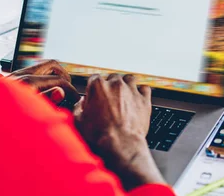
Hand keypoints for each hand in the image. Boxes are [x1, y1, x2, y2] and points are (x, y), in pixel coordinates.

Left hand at [8, 60, 79, 106]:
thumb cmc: (3, 118)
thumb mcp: (29, 110)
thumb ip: (46, 99)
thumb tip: (61, 92)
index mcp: (28, 82)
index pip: (59, 80)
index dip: (71, 90)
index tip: (75, 99)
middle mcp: (22, 74)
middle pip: (52, 64)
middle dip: (63, 76)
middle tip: (68, 90)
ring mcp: (16, 75)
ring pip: (42, 66)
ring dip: (53, 75)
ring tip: (57, 90)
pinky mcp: (11, 79)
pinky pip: (32, 72)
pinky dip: (42, 77)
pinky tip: (42, 90)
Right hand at [74, 74, 164, 189]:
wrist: (120, 145)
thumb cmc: (100, 135)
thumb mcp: (79, 121)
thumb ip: (78, 108)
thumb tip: (81, 104)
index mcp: (98, 86)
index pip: (94, 78)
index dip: (94, 87)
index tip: (95, 95)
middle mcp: (115, 84)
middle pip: (113, 77)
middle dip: (111, 86)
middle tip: (109, 99)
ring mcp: (131, 90)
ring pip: (129, 79)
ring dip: (126, 85)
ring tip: (124, 96)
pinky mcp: (144, 99)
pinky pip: (145, 89)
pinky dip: (141, 92)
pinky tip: (137, 99)